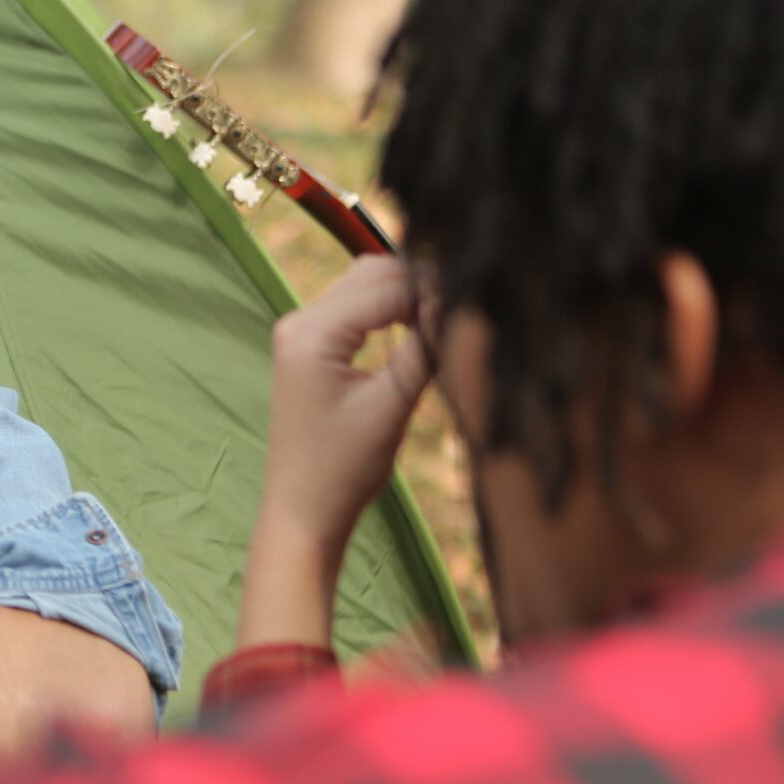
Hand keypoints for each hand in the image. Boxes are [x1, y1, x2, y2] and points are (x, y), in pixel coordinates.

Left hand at [240, 255, 434, 647]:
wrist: (304, 509)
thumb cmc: (344, 468)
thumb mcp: (393, 404)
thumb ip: (425, 348)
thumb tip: (460, 299)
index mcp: (312, 334)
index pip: (387, 286)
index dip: (438, 285)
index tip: (485, 291)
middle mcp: (299, 323)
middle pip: (374, 273)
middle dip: (424, 281)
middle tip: (473, 298)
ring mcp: (300, 332)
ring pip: (366, 285)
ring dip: (409, 292)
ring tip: (453, 312)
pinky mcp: (310, 345)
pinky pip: (357, 308)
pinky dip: (392, 308)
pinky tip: (423, 323)